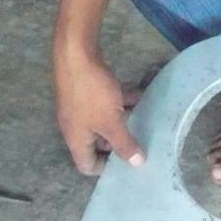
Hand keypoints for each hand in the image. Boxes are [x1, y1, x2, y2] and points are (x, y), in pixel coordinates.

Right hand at [52, 43, 144, 175]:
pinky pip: (105, 103)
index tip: (127, 163)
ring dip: (122, 121)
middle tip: (140, 142)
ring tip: (144, 121)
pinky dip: (120, 102)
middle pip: (97, 144)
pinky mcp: (85, 90)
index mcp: (76, 139)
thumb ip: (125, 144)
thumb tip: (137, 164)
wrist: (75, 51)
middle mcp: (75, 126)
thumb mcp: (112, 122)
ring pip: (104, 122)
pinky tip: (139, 96)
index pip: (87, 165)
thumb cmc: (91, 93)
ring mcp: (79, 107)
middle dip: (119, 143)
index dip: (106, 169)